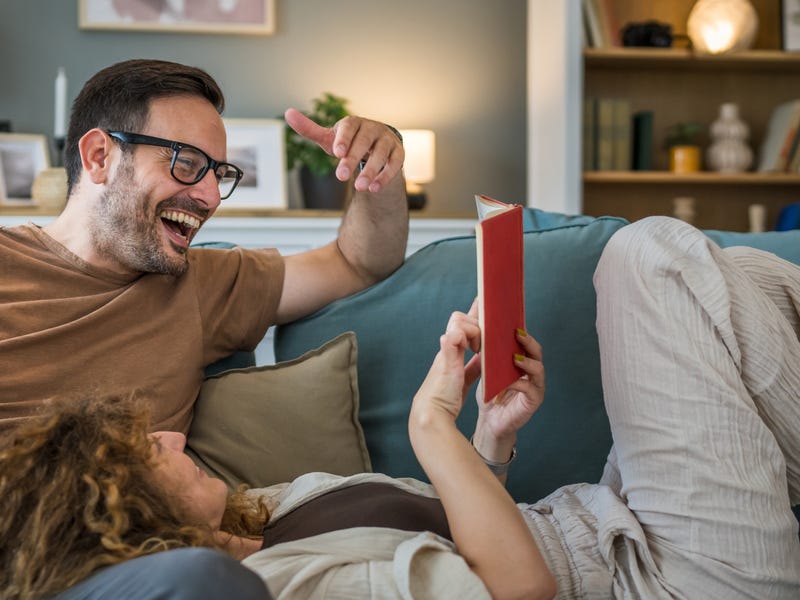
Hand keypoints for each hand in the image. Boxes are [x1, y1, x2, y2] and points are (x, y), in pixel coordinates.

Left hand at [284, 108, 404, 193]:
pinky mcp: (398, 153)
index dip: (343, 139)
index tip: (336, 153)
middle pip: (364, 142)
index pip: (349, 127)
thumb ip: (310, 129)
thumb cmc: (348, 143)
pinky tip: (374, 188)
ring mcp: (387, 140)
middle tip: (340, 176)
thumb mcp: (329, 138)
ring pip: (381, 154)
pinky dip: (385, 176)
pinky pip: (395, 164)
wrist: (375, 147)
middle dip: (352, 160)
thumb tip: (288, 113)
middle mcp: (372, 128)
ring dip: (370, 171)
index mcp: (354, 122)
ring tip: (358, 187)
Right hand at [411, 302, 481, 422]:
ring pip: (458, 320)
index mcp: (450, 351)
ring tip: (479, 349)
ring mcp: (445, 349)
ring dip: (474, 330)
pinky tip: (475, 349)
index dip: (472, 313)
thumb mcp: (462, 377)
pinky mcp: (446, 356)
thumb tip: (484, 356)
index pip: (462, 325)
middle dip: (475, 320)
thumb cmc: (445, 398)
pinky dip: (467, 335)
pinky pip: (455, 334)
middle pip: (459, 317)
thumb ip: (472, 365)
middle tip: (487, 334)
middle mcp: (447, 347)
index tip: (481, 301)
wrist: (431, 413)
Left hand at [473, 327, 544, 453]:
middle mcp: (532, 371)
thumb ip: (488, 354)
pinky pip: (530, 389)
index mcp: (522, 361)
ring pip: (538, 368)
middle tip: (517, 334)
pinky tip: (508, 382)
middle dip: (528, 341)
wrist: (490, 421)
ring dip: (526, 362)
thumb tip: (481, 330)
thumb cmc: (490, 394)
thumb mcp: (487, 370)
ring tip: (515, 358)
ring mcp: (535, 386)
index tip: (512, 320)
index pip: (525, 342)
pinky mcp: (533, 401)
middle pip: (536, 351)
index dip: (521, 330)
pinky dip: (519, 383)